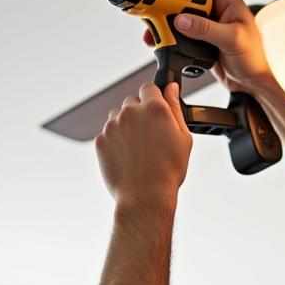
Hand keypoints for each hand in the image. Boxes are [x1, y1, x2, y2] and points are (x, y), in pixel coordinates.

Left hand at [96, 83, 192, 207]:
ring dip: (126, 126)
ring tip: (138, 148)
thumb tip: (171, 88)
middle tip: (150, 136)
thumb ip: (175, 108)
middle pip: (132, 102)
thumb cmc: (168, 170)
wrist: (145, 196)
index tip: (156, 112)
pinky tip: (128, 157)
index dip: (153, 99)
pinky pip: (108, 134)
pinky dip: (116, 141)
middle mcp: (131, 113)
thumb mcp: (183, 138)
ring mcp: (113, 126)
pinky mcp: (101, 140)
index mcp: (154, 109)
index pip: (149, 88)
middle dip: (139, 114)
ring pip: (118, 116)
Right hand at [145, 0, 274, 94]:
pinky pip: (177, 27)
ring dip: (161, 14)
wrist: (252, 82)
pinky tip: (158, 37)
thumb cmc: (254, 58)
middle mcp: (215, 5)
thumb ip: (206, 29)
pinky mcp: (198, 34)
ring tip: (151, 23)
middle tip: (149, 0)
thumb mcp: (232, 40)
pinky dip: (165, 30)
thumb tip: (182, 20)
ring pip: (177, 8)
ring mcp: (205, 19)